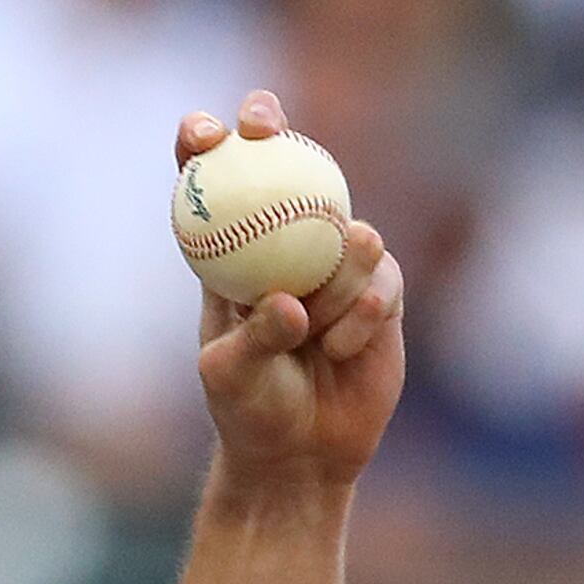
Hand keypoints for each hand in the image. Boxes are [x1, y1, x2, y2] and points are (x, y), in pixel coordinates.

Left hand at [182, 91, 405, 498]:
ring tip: (315, 333)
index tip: (202, 132)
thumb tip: (288, 302)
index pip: (214, 187)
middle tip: (265, 130)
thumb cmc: (250, 412)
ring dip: (334, 281)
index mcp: (232, 256)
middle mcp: (285, 246)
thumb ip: (256, 338)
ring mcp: (337, 263)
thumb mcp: (232, 379)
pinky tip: (342, 347)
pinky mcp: (382, 290)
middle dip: (274, 133)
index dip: (205, 147)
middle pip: (284, 167)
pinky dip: (361, 315)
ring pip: (347, 235)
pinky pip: (382, 281)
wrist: (302, 453)